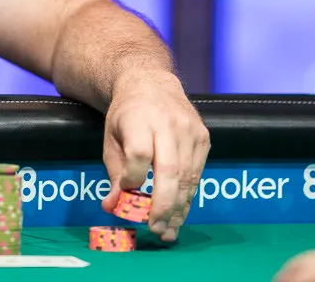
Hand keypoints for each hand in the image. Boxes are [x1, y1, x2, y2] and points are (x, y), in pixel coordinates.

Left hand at [99, 71, 208, 242]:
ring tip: (167, 230)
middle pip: (170, 170)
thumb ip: (114, 173)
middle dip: (162, 205)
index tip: (126, 191)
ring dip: (178, 208)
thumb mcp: (110, 139)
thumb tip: (112, 206)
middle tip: (154, 228)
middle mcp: (168, 123)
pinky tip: (179, 213)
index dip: (134, 178)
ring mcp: (190, 130)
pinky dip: (188, 196)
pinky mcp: (204, 137)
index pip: (140, 154)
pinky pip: (197, 173)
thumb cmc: (126, 116)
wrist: (150, 84)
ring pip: (188, 176)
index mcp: (139, 119)